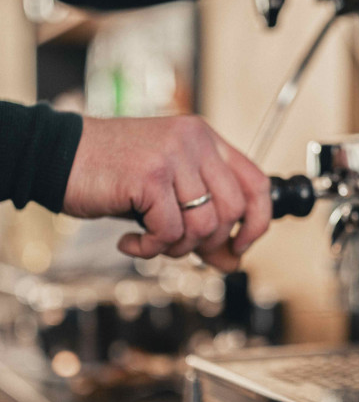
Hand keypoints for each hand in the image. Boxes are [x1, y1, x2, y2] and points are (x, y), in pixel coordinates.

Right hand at [63, 116, 271, 272]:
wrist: (57, 155)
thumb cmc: (113, 175)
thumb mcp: (168, 194)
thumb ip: (203, 221)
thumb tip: (234, 261)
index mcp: (206, 139)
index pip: (257, 183)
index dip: (258, 222)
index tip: (242, 246)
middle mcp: (195, 142)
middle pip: (232, 211)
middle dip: (211, 242)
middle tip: (180, 247)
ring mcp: (173, 156)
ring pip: (203, 225)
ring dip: (177, 247)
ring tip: (151, 241)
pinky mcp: (149, 177)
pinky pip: (169, 232)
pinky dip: (150, 248)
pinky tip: (130, 241)